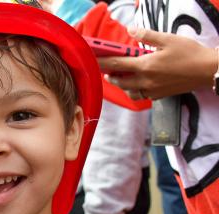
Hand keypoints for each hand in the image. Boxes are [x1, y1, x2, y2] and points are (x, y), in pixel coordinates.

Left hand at [98, 27, 216, 99]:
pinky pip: (140, 95)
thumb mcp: (168, 39)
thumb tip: (130, 30)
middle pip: (119, 81)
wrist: (207, 71)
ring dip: (121, 84)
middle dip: (110, 75)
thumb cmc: (189, 53)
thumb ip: (146, 36)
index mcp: (145, 65)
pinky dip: (134, 91)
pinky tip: (136, 84)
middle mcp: (145, 81)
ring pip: (128, 91)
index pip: (116, 64)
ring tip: (119, 77)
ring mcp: (152, 90)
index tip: (93, 60)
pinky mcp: (158, 96)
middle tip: (106, 69)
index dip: (102, 62)